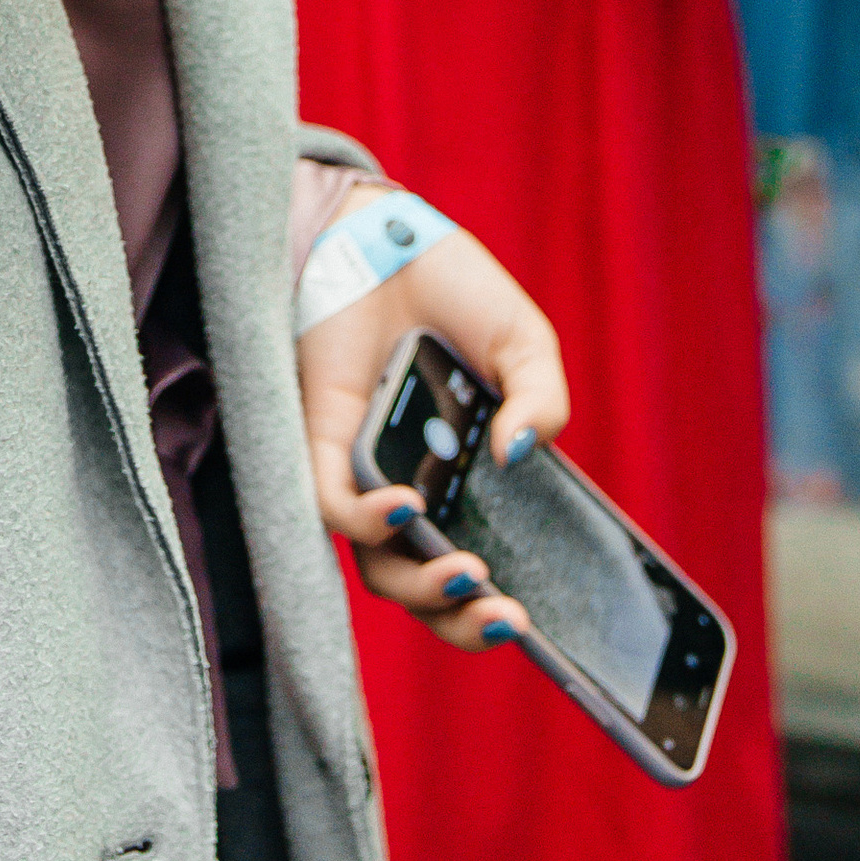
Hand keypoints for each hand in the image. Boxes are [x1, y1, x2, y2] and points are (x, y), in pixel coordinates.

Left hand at [298, 217, 567, 653]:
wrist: (386, 235)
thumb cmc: (453, 294)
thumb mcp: (524, 346)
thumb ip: (540, 403)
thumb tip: (519, 457)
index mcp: (465, 484)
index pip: (478, 570)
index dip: (497, 613)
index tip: (537, 625)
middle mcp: (413, 492)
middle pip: (425, 590)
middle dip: (464, 623)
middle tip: (506, 618)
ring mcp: (364, 474)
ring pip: (379, 566)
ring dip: (422, 588)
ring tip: (469, 576)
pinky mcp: (318, 444)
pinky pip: (332, 505)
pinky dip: (367, 517)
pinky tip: (405, 506)